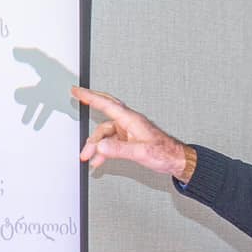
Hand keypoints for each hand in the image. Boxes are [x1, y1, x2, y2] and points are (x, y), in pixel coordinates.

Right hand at [72, 87, 191, 178]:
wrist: (175, 159)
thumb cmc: (164, 152)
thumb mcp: (140, 152)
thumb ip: (118, 149)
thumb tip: (100, 146)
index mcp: (131, 119)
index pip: (106, 104)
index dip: (90, 96)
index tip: (78, 90)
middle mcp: (128, 122)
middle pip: (104, 112)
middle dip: (89, 108)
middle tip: (76, 100)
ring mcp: (128, 131)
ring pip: (105, 133)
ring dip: (95, 145)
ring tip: (88, 157)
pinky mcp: (129, 139)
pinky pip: (111, 142)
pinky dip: (103, 151)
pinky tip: (99, 161)